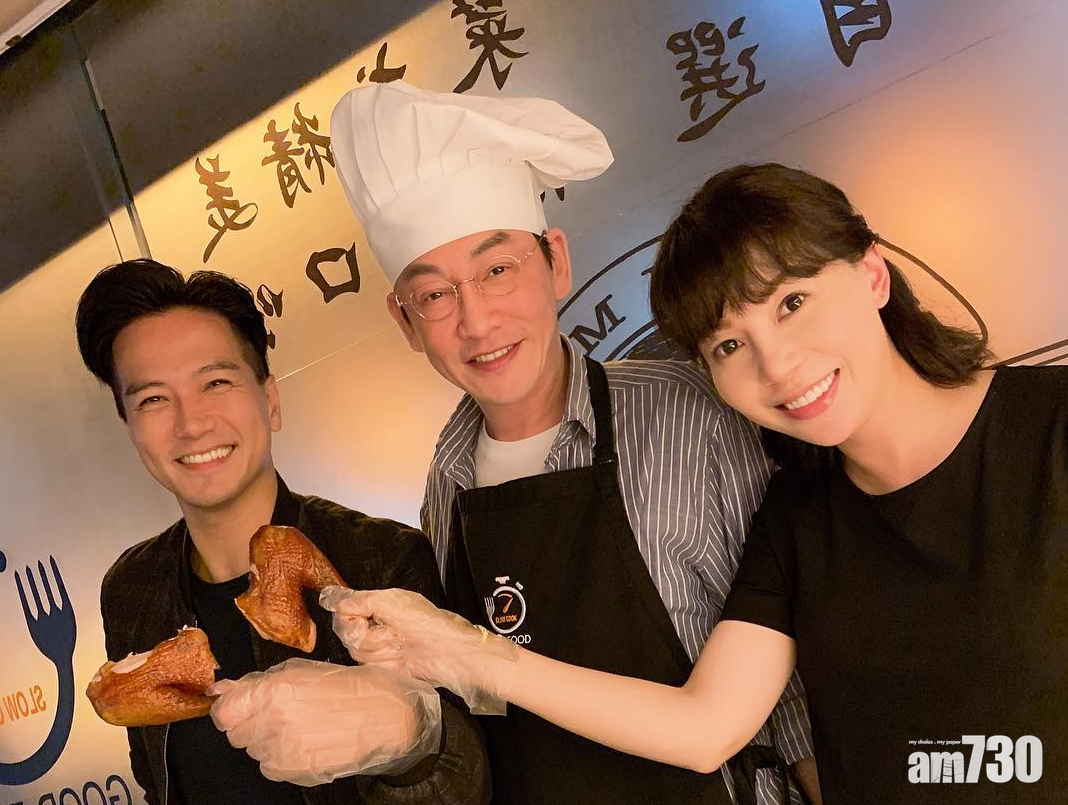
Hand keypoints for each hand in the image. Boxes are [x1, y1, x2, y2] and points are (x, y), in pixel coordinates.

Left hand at [209, 658, 440, 784]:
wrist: (388, 716)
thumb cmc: (351, 688)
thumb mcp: (304, 672)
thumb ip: (259, 683)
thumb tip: (223, 691)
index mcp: (276, 690)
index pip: (224, 712)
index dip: (232, 710)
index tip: (241, 708)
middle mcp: (275, 721)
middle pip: (236, 734)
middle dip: (251, 724)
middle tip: (280, 713)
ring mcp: (285, 750)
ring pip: (254, 752)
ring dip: (268, 741)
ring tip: (300, 726)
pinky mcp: (296, 771)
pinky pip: (270, 767)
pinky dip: (281, 758)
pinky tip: (306, 742)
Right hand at [320, 586, 517, 715]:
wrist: (448, 651)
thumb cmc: (428, 623)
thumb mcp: (392, 601)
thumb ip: (360, 600)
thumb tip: (336, 600)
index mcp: (378, 606)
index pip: (344, 612)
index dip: (350, 617)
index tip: (363, 619)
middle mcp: (377, 626)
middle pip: (348, 634)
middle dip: (370, 634)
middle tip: (392, 631)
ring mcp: (381, 649)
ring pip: (359, 652)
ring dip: (381, 648)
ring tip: (401, 644)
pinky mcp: (386, 668)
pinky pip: (370, 667)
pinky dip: (386, 662)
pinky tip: (401, 658)